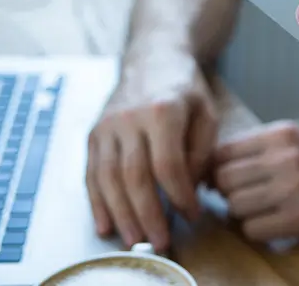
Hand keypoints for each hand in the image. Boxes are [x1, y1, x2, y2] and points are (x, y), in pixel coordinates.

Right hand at [85, 50, 217, 250]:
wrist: (153, 56)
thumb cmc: (185, 88)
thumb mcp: (206, 111)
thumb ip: (200, 149)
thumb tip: (190, 187)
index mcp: (163, 110)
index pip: (168, 164)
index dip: (179, 195)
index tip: (191, 214)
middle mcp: (129, 118)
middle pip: (134, 176)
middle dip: (147, 214)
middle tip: (159, 241)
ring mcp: (107, 126)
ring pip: (108, 179)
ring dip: (121, 215)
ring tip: (134, 241)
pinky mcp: (93, 134)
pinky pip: (91, 174)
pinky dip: (97, 203)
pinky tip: (106, 224)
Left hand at [210, 120, 298, 241]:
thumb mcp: (298, 138)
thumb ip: (259, 146)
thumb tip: (212, 167)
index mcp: (281, 134)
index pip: (223, 151)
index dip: (215, 169)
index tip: (223, 179)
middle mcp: (285, 158)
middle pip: (223, 179)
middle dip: (227, 192)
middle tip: (243, 196)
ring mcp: (292, 188)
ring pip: (234, 206)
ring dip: (242, 213)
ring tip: (261, 210)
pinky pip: (252, 230)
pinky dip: (257, 230)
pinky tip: (273, 223)